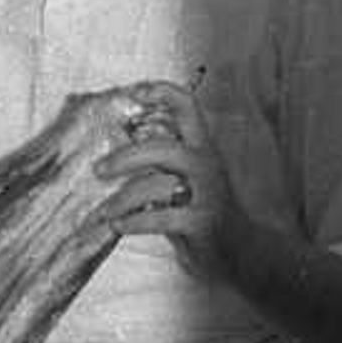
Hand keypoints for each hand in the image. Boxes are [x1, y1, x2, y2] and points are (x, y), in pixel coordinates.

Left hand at [96, 83, 241, 257]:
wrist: (242, 249)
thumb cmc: (202, 210)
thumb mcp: (184, 177)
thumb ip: (159, 159)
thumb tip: (115, 143)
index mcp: (200, 147)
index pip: (187, 106)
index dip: (162, 93)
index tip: (134, 93)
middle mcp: (205, 165)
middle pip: (163, 148)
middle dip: (126, 157)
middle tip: (99, 169)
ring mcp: (206, 193)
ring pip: (159, 185)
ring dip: (123, 199)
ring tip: (104, 212)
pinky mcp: (202, 222)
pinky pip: (162, 218)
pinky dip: (134, 222)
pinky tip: (119, 226)